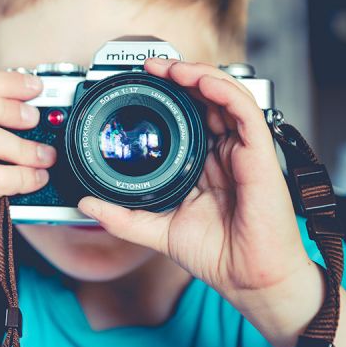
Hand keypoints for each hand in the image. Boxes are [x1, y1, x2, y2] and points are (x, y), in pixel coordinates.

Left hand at [78, 59, 312, 299]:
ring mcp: (242, 150)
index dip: (167, 95)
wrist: (247, 279)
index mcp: (203, 163)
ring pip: (225, 95)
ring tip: (169, 67)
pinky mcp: (260, 155)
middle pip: (205, 98)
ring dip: (198, 74)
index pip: (188, 115)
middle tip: (149, 67)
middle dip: (178, 75)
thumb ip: (121, 216)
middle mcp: (224, 151)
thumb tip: (86, 203)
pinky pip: (245, 112)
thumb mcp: (156, 230)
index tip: (139, 83)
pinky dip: (223, 91)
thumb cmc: (216, 254)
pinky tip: (200, 81)